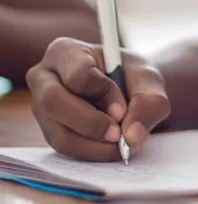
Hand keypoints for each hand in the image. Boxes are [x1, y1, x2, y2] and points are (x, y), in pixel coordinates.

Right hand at [26, 37, 170, 160]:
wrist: (131, 90)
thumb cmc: (134, 77)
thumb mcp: (150, 82)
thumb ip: (148, 103)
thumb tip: (132, 135)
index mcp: (67, 51)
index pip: (78, 75)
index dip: (103, 94)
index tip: (124, 108)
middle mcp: (45, 77)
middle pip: (54, 103)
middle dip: (90, 124)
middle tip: (120, 136)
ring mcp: (42, 106)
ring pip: (59, 132)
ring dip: (94, 145)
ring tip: (122, 145)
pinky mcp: (49, 130)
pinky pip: (65, 148)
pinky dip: (91, 152)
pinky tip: (111, 149)